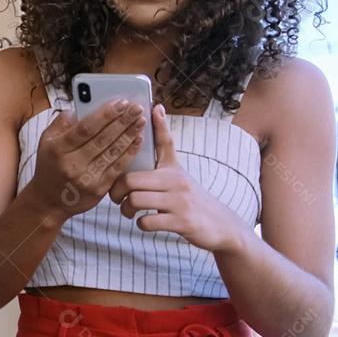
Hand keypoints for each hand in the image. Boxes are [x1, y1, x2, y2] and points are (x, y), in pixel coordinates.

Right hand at [24, 98, 146, 220]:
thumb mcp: (46, 141)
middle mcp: (71, 163)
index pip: (85, 128)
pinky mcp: (98, 189)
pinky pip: (117, 168)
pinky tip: (138, 140)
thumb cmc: (49, 166)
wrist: (48, 201)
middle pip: (102, 138)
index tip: (121, 102)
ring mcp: (86, 178)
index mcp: (57, 148)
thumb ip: (61, 123)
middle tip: (137, 108)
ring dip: (129, 135)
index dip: (105, 114)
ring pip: (112, 152)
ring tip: (141, 120)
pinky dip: (129, 153)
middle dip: (122, 121)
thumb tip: (79, 108)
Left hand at [107, 104, 249, 252]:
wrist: (221, 225)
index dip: (156, 126)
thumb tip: (155, 110)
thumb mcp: (178, 172)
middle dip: (116, 191)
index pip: (164, 142)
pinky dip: (141, 224)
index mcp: (172, 168)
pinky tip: (144, 222)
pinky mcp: (182, 222)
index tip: (148, 113)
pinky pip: (148, 221)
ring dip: (126, 209)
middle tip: (116, 198)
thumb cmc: (190, 197)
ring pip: (136, 200)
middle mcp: (176, 181)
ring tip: (128, 211)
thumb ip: (164, 148)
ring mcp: (180, 201)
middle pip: (132, 179)